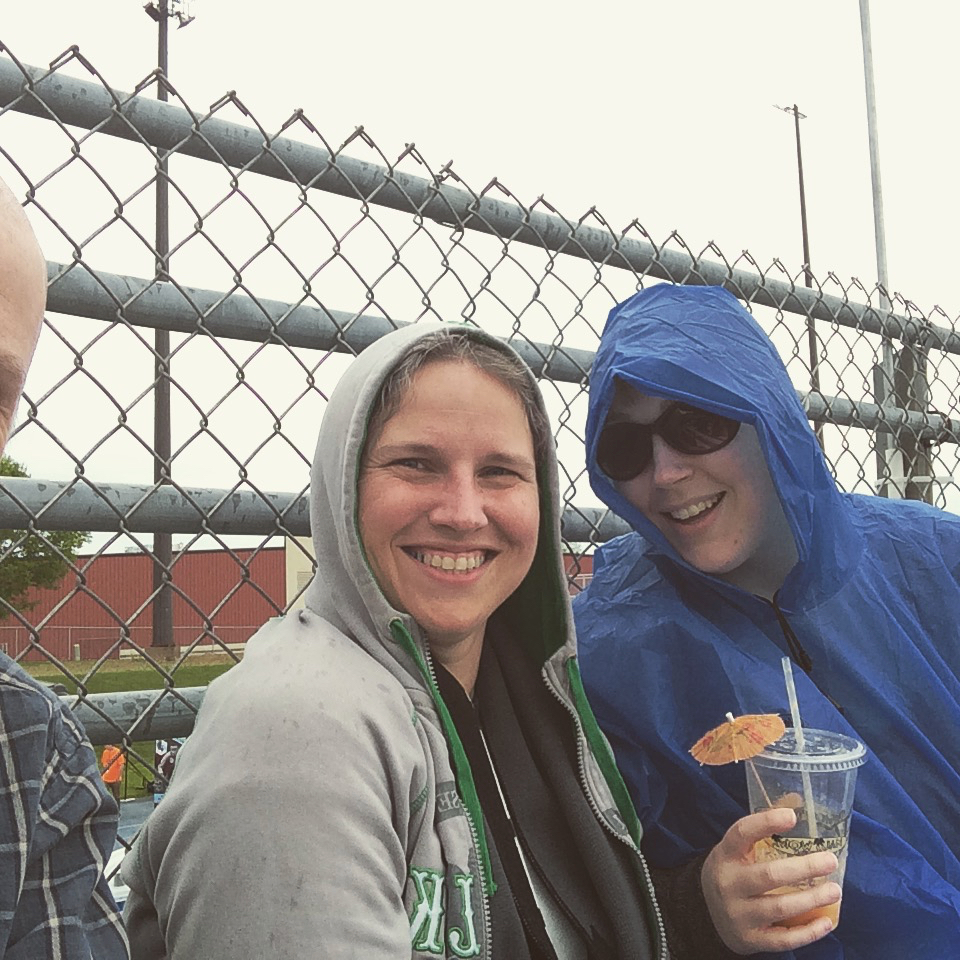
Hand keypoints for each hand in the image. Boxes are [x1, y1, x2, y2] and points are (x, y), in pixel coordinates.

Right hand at [701, 808, 840, 954]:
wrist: (704, 912)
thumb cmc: (732, 873)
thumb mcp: (736, 851)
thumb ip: (761, 832)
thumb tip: (795, 801)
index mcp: (726, 855)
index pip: (741, 834)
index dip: (765, 823)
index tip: (791, 815)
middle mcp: (729, 883)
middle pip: (768, 875)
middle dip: (803, 868)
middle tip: (830, 860)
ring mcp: (738, 913)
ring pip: (779, 907)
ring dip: (811, 899)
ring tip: (835, 890)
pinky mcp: (750, 939)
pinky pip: (782, 939)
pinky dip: (807, 932)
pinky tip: (826, 922)